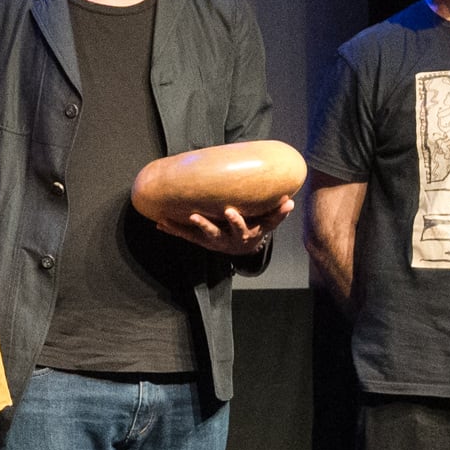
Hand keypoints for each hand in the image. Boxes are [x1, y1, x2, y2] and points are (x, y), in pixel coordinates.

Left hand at [151, 193, 293, 255]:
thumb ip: (277, 214)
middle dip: (205, 226)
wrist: (244, 248)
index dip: (235, 221)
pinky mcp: (201, 241)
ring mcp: (211, 241)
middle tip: (195, 216)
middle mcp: (225, 240)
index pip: (240, 228)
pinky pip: (185, 236)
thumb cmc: (257, 229)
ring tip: (167, 221)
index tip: (230, 211)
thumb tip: (289, 201)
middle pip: (214, 234)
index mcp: (243, 235)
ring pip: (195, 236)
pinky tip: (159, 223)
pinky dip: (173, 230)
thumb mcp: (268, 223)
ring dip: (181, 229)